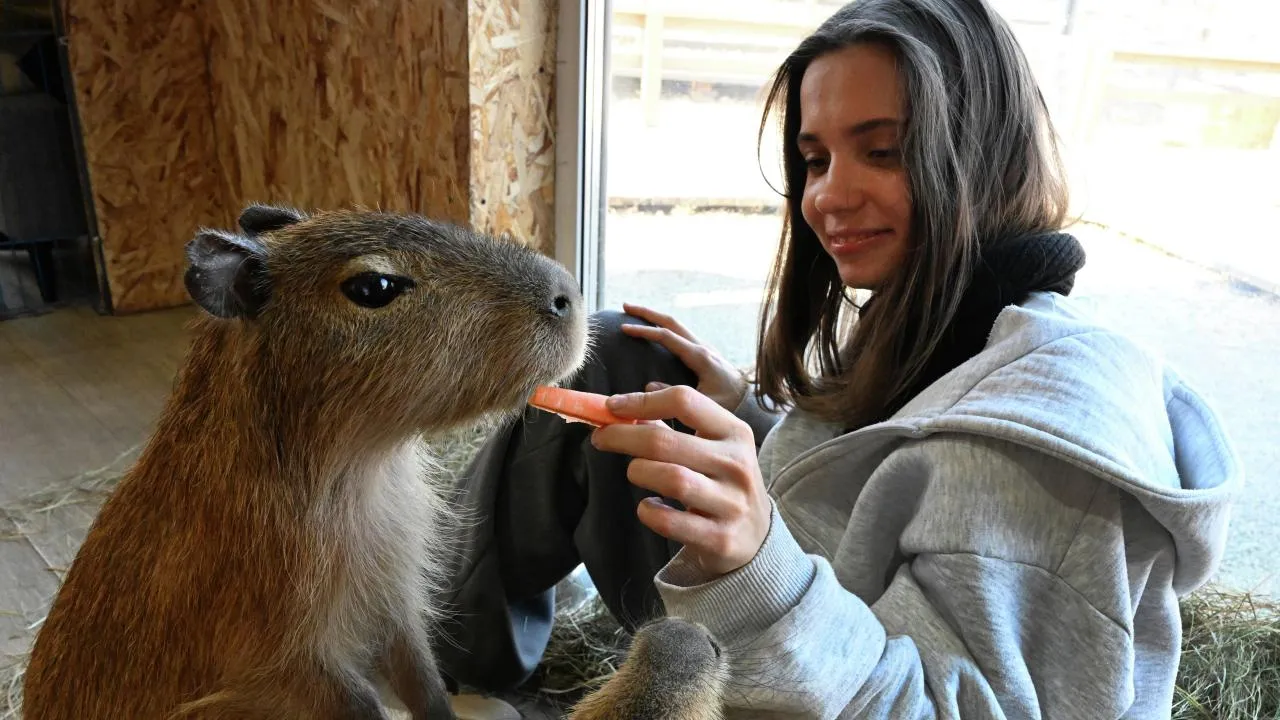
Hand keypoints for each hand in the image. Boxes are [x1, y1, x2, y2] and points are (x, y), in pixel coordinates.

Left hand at [591, 385, 771, 576]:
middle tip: (601, 438)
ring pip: (670, 478)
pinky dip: (648, 511)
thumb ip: (676, 424)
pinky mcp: (719, 538)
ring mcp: (730, 503)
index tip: (613, 407)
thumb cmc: (723, 482)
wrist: (756, 538)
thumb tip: (631, 401)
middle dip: (623, 437)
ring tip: (634, 472)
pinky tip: (649, 505)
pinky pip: (669, 521)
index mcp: (735, 433)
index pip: (685, 401)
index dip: (642, 401)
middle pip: (665, 442)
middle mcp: (736, 465)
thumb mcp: (714, 447)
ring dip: (639, 472)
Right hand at [620, 303, 747, 412]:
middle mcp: (701, 346)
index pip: (667, 336)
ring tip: (635, 313)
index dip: (644, 331)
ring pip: (676, 325)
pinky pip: (680, 333)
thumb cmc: (730, 404)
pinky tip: (654, 330)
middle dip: (647, 312)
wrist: (752, 399)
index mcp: (699, 356)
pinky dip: (663, 327)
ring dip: (655, 317)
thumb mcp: (704, 403)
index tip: (624, 329)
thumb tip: (648, 386)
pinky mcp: (704, 351)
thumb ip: (676, 395)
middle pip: (671, 322)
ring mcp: (703, 346)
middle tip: (625, 305)